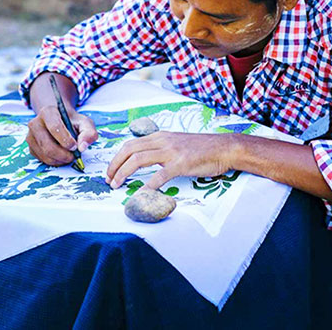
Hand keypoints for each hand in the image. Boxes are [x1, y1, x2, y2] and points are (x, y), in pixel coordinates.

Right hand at [26, 105, 97, 165]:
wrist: (61, 122)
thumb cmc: (72, 123)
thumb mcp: (85, 123)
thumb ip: (88, 133)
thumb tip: (82, 147)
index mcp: (48, 112)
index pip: (54, 127)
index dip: (66, 140)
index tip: (75, 146)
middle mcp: (35, 123)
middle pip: (47, 145)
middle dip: (63, 154)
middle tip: (74, 156)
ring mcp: (30, 136)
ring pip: (44, 154)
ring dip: (60, 160)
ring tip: (69, 156)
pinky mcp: (31, 147)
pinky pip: (42, 159)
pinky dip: (54, 162)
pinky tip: (61, 156)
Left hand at [105, 132, 233, 189]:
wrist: (223, 148)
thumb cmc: (201, 149)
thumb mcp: (175, 143)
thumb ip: (159, 149)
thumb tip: (142, 159)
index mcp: (159, 137)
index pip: (130, 145)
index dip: (116, 158)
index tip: (110, 171)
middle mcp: (162, 141)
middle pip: (129, 150)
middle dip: (114, 165)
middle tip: (108, 180)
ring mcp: (170, 152)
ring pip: (138, 159)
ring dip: (123, 173)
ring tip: (116, 185)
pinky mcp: (180, 164)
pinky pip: (159, 175)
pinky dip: (147, 185)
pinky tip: (140, 194)